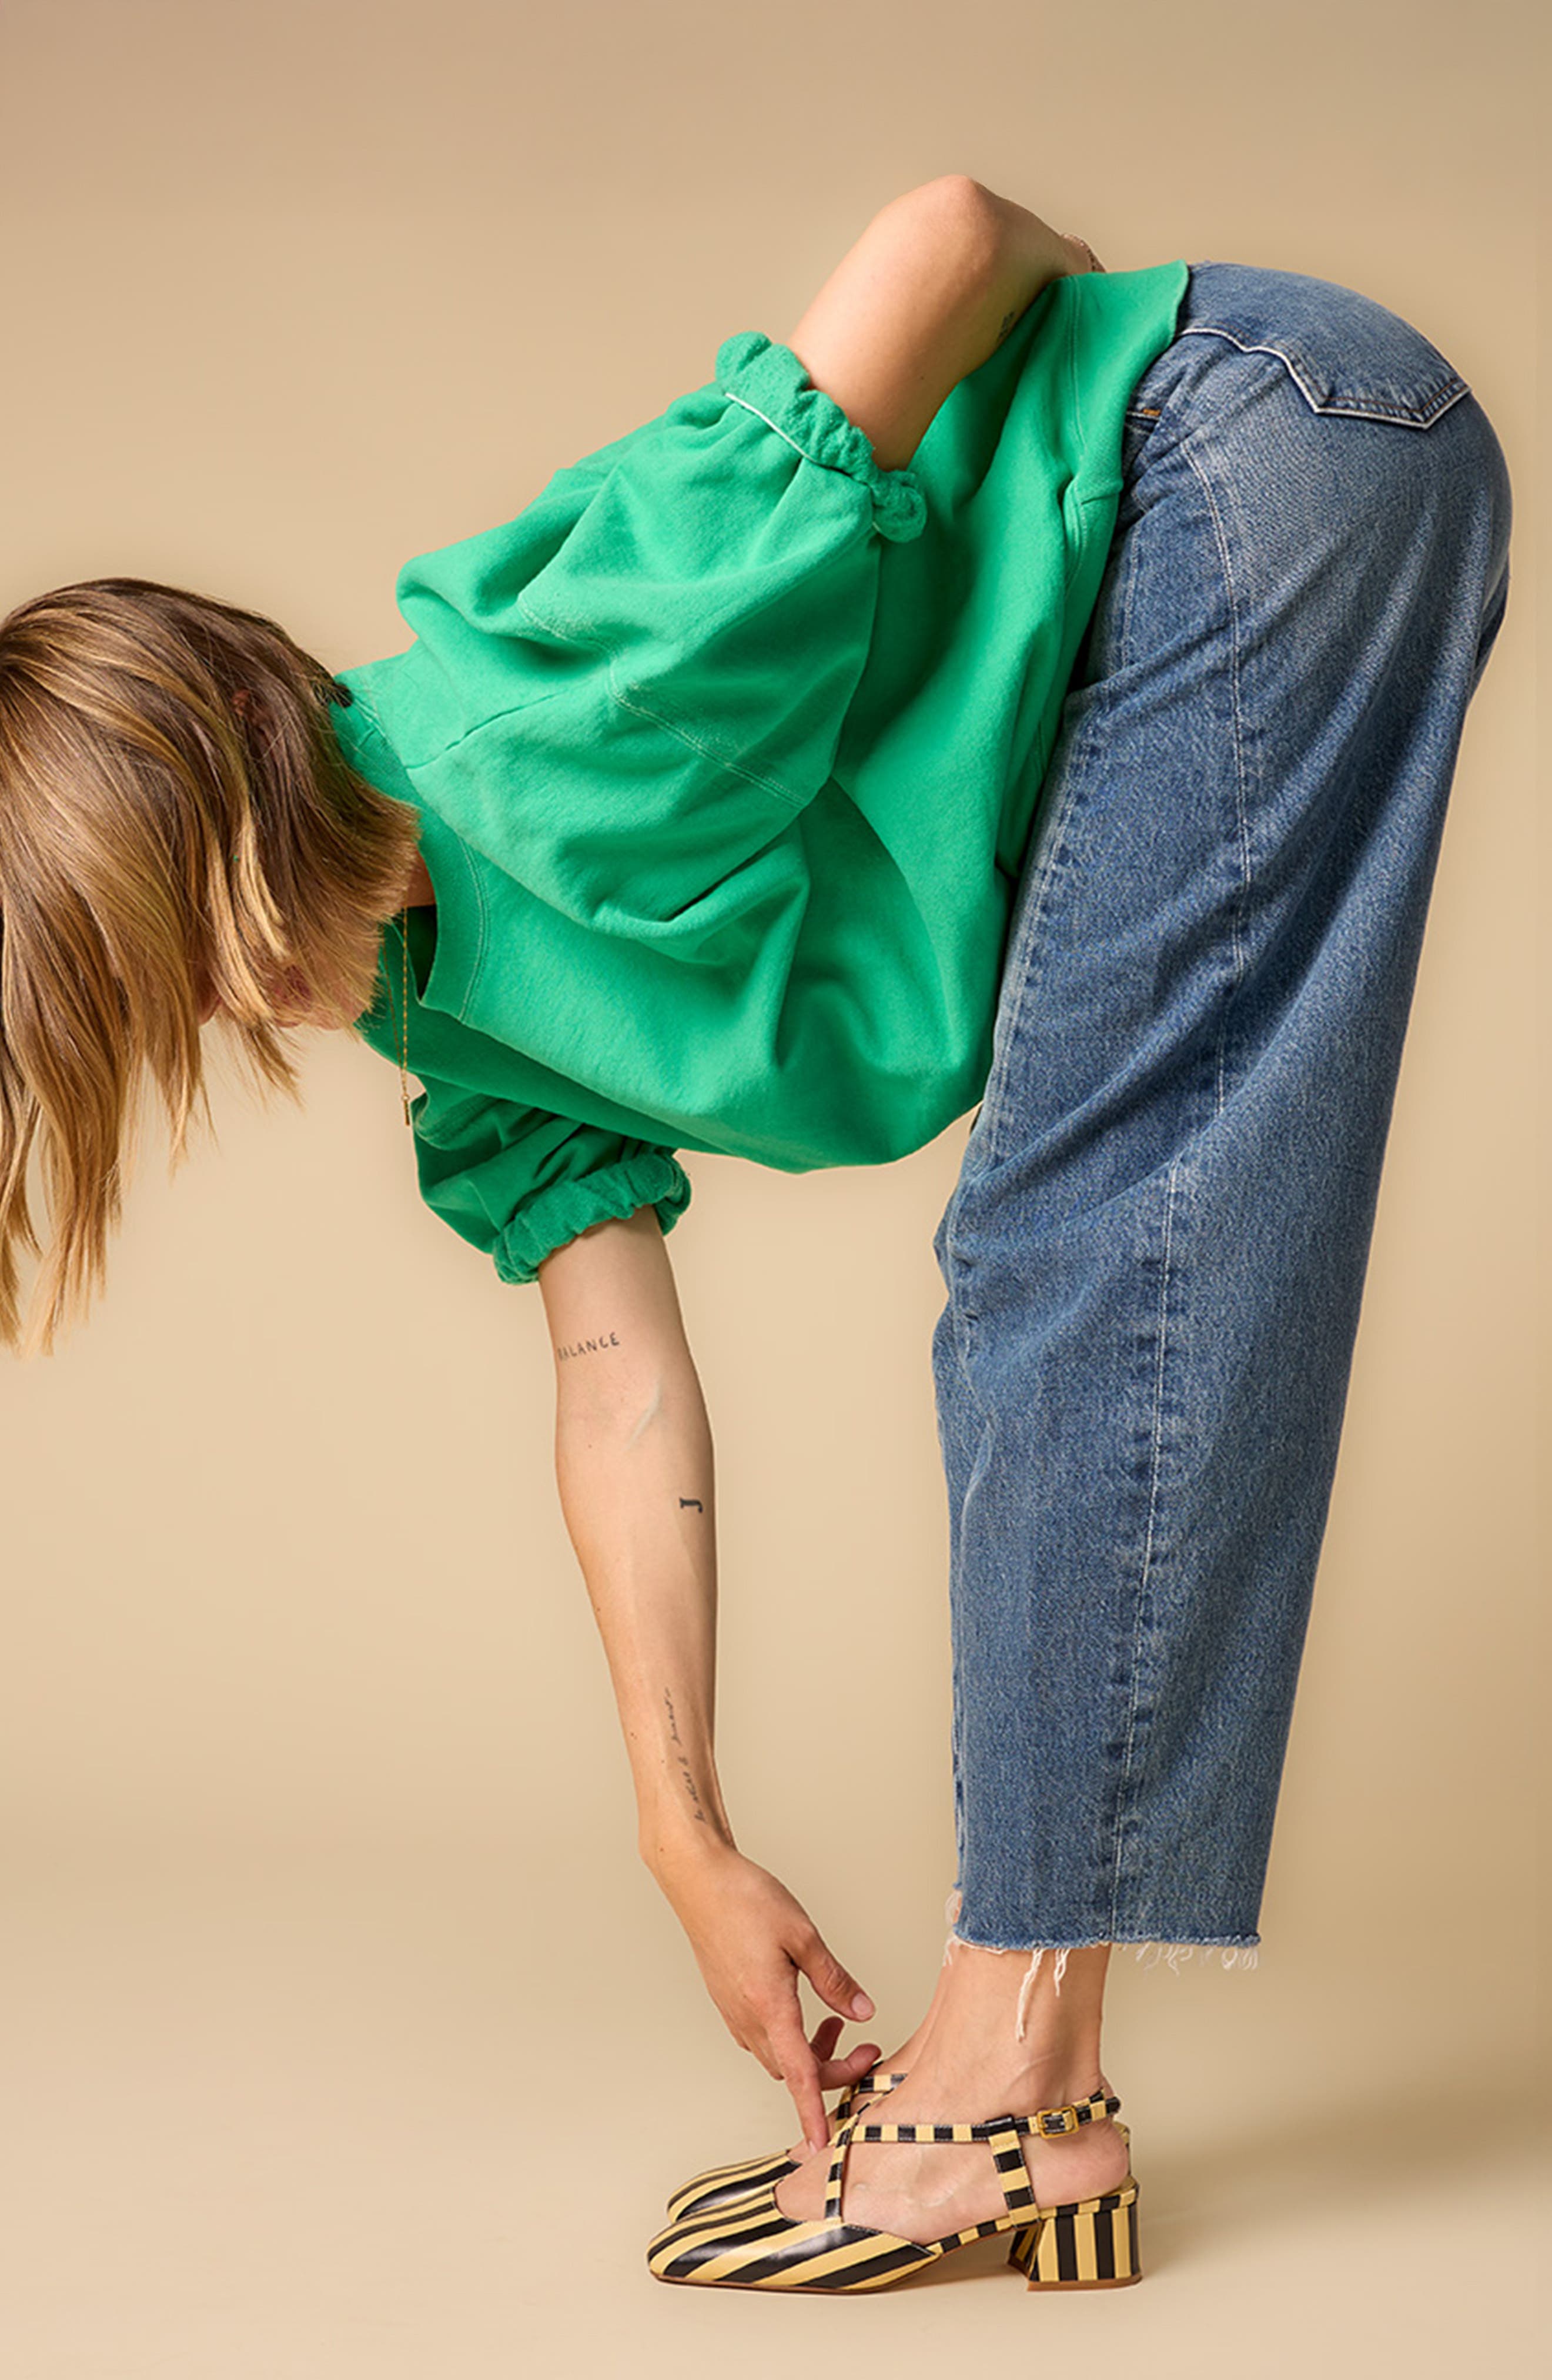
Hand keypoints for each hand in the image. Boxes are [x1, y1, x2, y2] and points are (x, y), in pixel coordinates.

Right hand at [656, 1841, 880, 2149]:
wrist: (698, 1880)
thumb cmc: (745, 1899)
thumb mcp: (803, 1935)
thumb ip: (834, 1979)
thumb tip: (863, 2011)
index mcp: (768, 2007)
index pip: (798, 2075)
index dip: (812, 2113)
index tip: (821, 2146)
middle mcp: (746, 2018)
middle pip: (792, 2069)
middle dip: (832, 2070)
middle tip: (867, 2047)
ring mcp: (732, 2010)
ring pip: (776, 2054)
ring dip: (810, 2051)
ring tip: (836, 2020)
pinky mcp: (726, 1998)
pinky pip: (761, 2035)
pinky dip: (788, 2035)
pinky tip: (802, 2004)